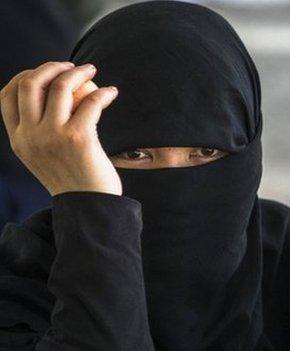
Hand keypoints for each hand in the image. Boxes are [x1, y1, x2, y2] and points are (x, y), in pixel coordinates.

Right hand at [0, 61, 121, 195]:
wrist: (90, 206)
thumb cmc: (74, 179)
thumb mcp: (44, 156)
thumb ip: (39, 132)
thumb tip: (50, 98)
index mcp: (18, 140)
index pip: (7, 96)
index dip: (25, 75)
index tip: (46, 72)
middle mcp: (30, 136)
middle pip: (30, 83)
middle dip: (51, 66)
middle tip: (71, 65)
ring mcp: (52, 136)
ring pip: (60, 86)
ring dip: (79, 72)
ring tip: (92, 71)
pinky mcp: (78, 137)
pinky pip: (91, 102)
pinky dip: (103, 92)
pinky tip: (112, 92)